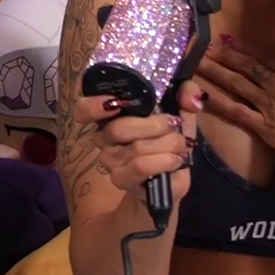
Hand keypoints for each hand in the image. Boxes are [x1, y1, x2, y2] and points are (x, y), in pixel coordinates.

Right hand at [67, 78, 207, 199]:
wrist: (171, 179)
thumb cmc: (169, 140)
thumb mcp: (181, 112)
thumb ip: (185, 95)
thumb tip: (190, 97)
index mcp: (111, 115)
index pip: (83, 109)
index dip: (91, 105)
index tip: (115, 102)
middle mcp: (104, 137)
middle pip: (118, 128)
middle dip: (154, 125)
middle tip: (174, 124)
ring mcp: (110, 160)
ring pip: (135, 148)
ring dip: (166, 144)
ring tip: (181, 145)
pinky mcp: (121, 179)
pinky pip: (140, 167)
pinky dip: (163, 161)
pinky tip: (176, 160)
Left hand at [196, 36, 274, 169]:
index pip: (264, 58)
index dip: (243, 49)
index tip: (225, 41)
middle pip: (246, 68)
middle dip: (223, 56)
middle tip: (202, 46)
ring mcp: (269, 106)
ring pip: (237, 85)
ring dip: (216, 72)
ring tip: (197, 62)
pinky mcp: (264, 127)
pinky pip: (237, 112)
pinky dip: (219, 102)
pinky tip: (203, 94)